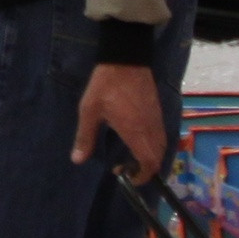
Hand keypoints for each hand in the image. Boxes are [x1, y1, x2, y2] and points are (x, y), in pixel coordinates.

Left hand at [73, 60, 167, 182]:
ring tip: (130, 157)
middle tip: (126, 169)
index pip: (149, 162)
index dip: (143, 176)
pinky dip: (152, 144)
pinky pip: (160, 134)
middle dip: (146, 169)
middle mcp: (151, 128)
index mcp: (136, 132)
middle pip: (158, 157)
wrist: (126, 59)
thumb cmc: (105, 86)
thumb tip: (77, 160)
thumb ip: (85, 136)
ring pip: (161, 146)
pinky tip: (137, 140)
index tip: (128, 178)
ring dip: (149, 156)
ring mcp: (157, 119)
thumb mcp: (89, 111)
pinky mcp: (157, 110)